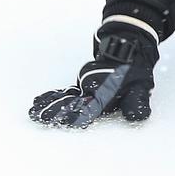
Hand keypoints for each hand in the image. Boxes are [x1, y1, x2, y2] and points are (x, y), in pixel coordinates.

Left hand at [29, 26, 159, 127]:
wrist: (129, 54)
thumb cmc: (135, 73)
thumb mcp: (140, 88)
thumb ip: (136, 103)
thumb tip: (136, 118)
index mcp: (106, 105)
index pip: (88, 113)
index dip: (74, 117)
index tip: (61, 120)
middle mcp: (94, 102)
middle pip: (71, 108)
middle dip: (55, 113)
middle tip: (38, 115)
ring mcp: (86, 94)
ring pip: (65, 101)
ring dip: (50, 106)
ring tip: (34, 111)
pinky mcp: (81, 87)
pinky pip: (65, 93)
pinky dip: (53, 96)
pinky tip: (40, 100)